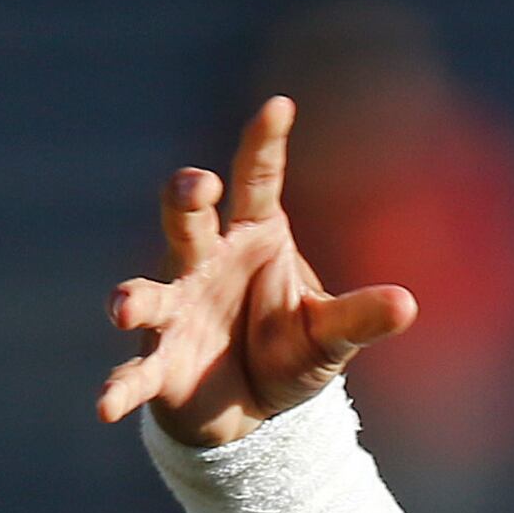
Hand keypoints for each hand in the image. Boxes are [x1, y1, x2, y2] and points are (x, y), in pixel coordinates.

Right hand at [96, 95, 418, 443]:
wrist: (252, 406)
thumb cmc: (288, 350)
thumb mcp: (330, 336)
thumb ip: (360, 319)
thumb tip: (408, 304)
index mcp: (253, 238)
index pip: (257, 181)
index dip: (265, 144)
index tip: (280, 106)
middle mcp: (205, 263)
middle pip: (189, 219)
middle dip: (186, 198)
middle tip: (197, 186)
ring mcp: (174, 310)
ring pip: (150, 292)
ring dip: (134, 297)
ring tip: (124, 306)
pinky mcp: (158, 363)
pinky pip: (136, 373)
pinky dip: (120, 388)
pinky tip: (105, 406)